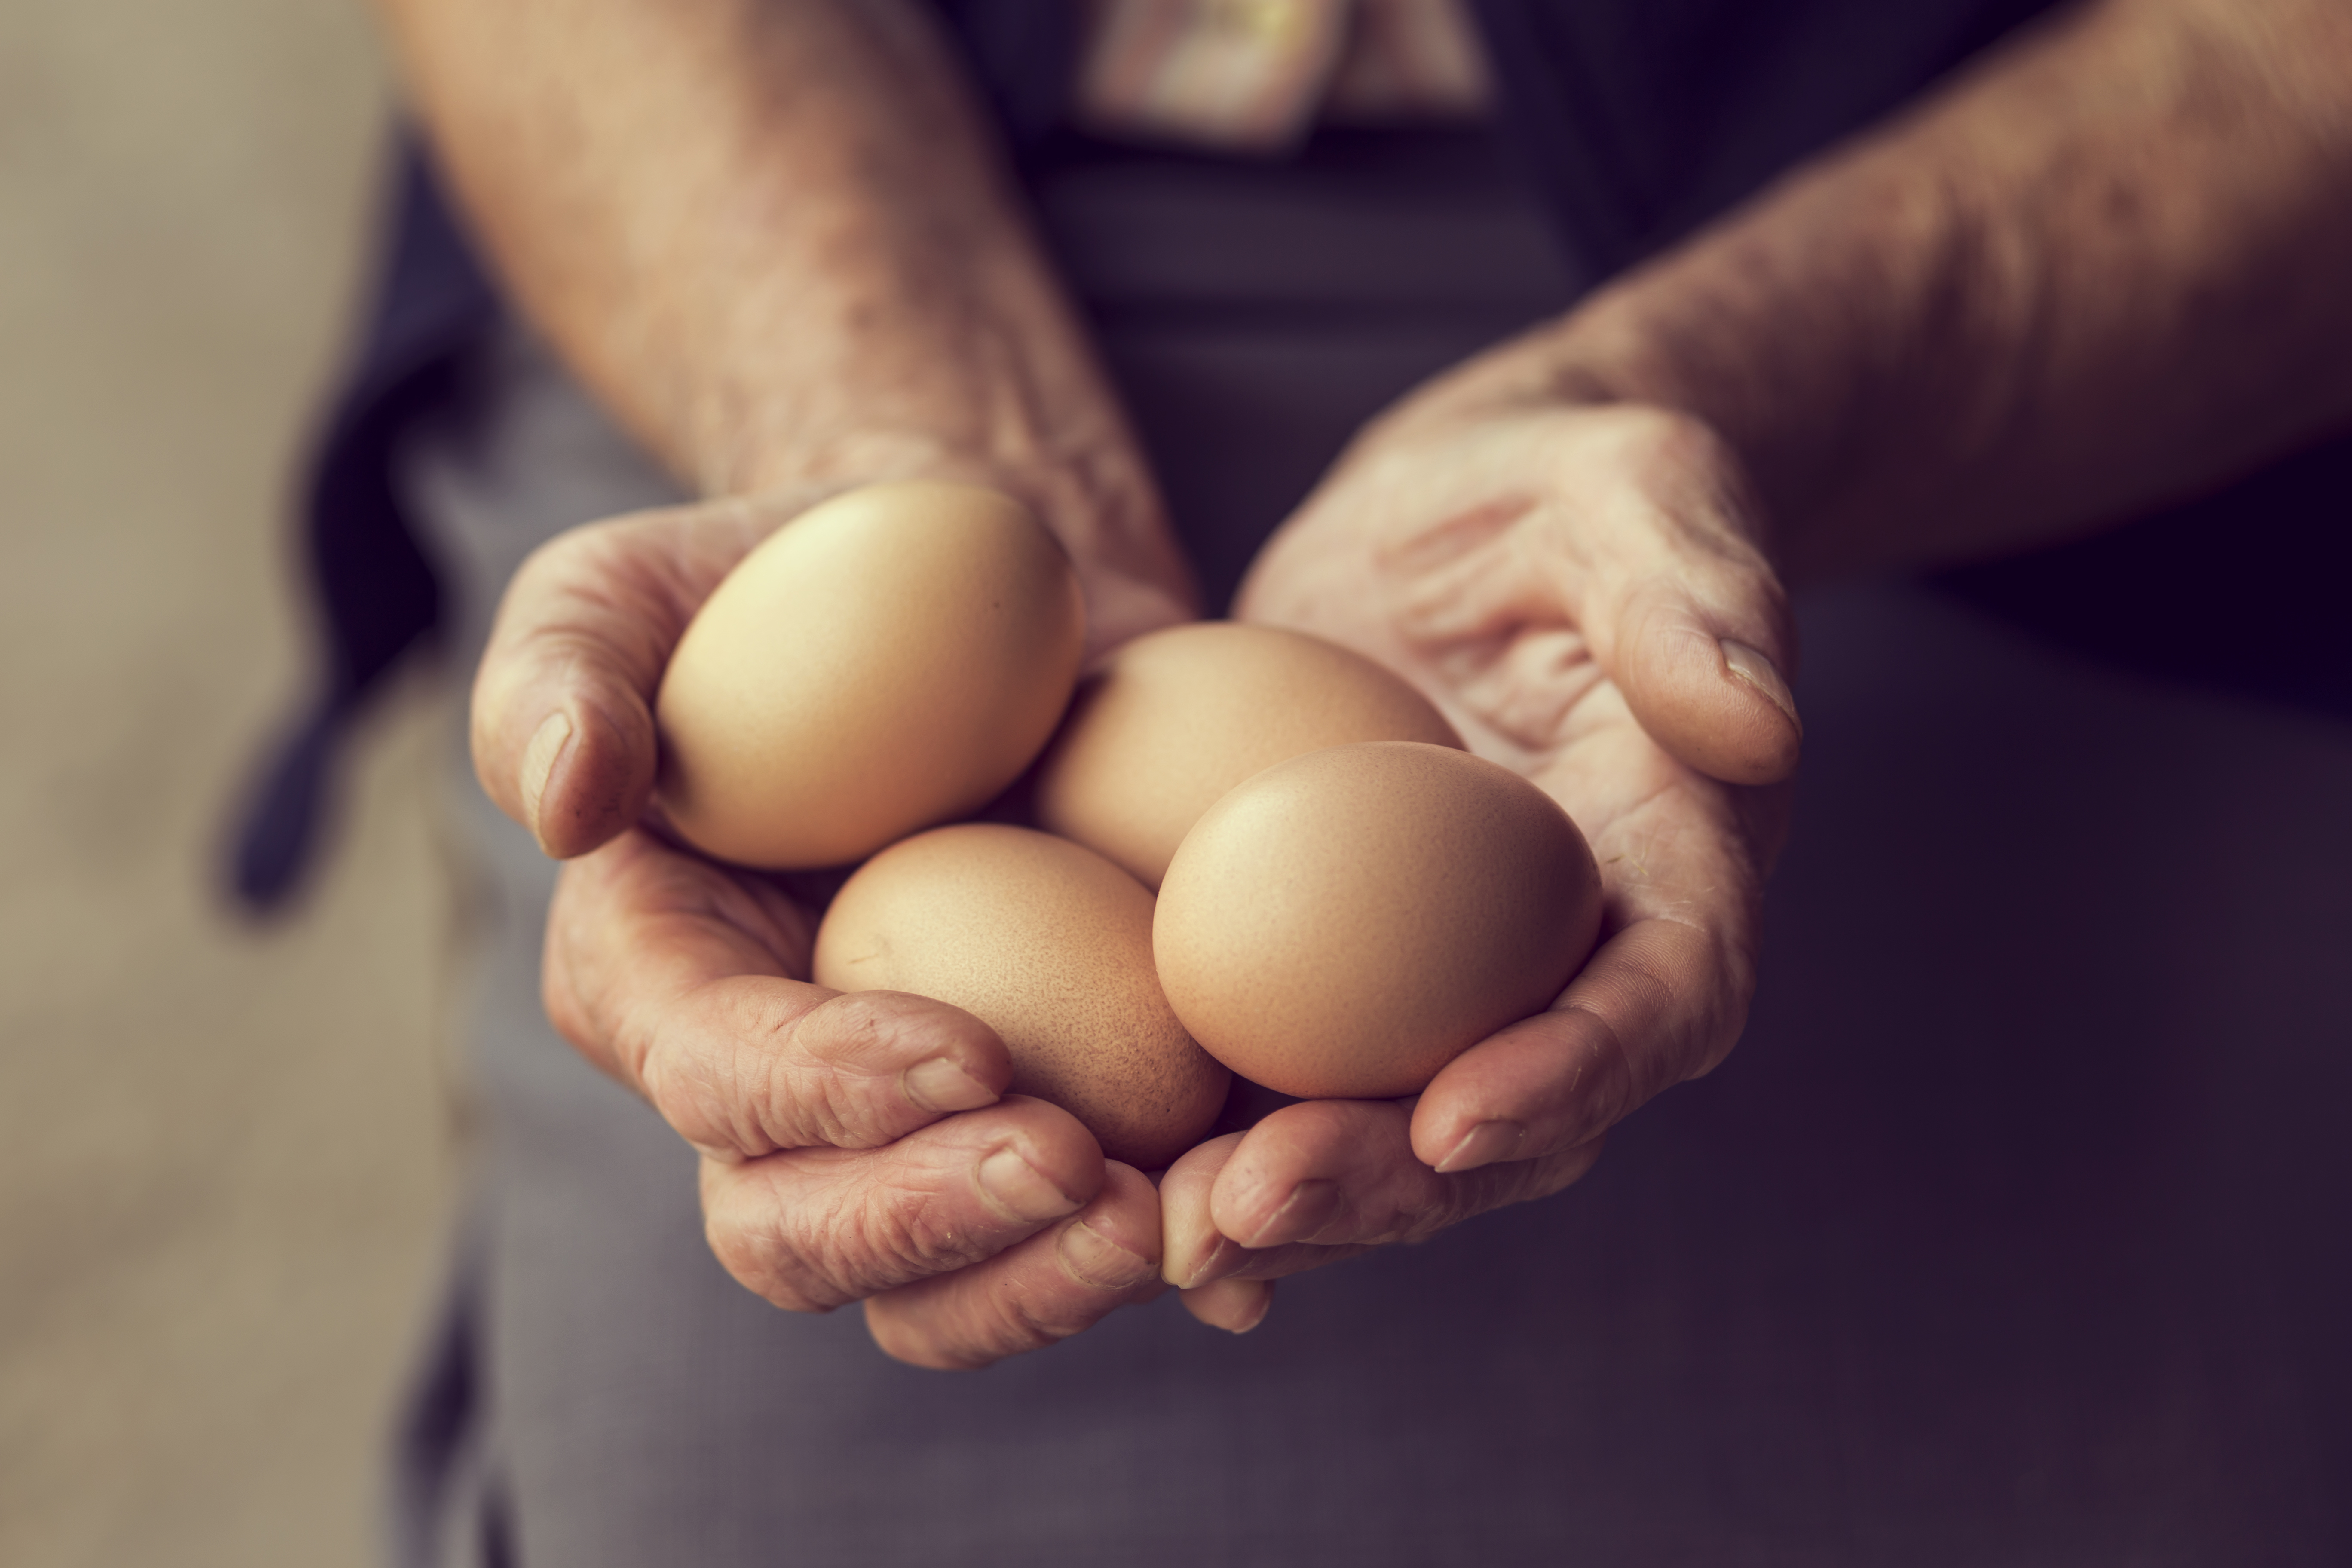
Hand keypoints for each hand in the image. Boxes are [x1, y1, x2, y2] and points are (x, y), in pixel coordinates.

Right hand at [472, 486, 1192, 1366]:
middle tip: (1079, 1170)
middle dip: (932, 1228)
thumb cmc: (784, 578)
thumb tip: (566, 802)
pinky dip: (1166, 1257)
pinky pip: (1079, 1234)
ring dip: (1051, 1281)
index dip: (823, 1091)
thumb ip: (563, 672)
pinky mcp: (1048, 1104)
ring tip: (1178, 1221)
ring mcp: (911, 1123)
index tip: (971, 1054)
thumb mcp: (629, 587)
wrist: (979, 588)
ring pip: (943, 1284)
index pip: (713, 1078)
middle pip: (804, 1238)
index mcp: (656, 981)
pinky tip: (1249, 1254)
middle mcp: (769, 1090)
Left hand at [1166, 380, 1800, 1332]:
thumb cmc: (1567, 486)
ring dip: (1292, 1200)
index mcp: (1675, 864)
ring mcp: (1448, 979)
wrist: (1455, 513)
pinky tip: (1119, 1197)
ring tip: (1163, 1232)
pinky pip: (1291, 1081)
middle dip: (1393, 1183)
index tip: (1461, 1116)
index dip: (1574, 1073)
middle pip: (1513, 1117)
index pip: (1662, 1000)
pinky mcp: (1336, 969)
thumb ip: (1697, 594)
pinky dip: (1218, 1148)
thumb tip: (1755, 722)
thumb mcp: (1641, 490)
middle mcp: (1571, 956)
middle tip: (1252, 1205)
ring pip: (1393, 1137)